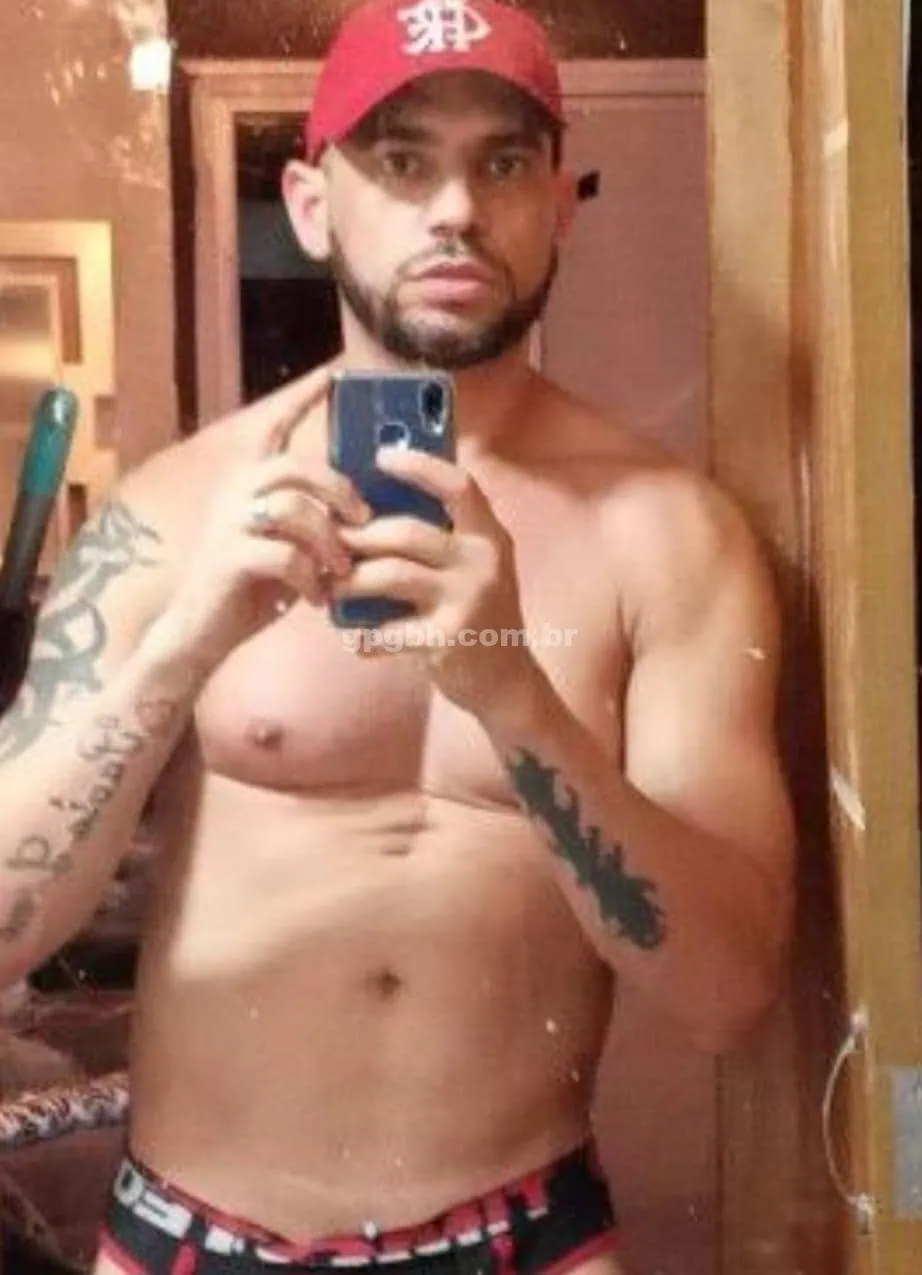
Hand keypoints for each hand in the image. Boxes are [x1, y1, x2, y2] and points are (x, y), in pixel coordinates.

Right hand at [157, 365, 369, 669]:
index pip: (274, 429)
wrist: (200, 635)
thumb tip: (363, 514)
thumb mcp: (290, 550)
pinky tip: (317, 598)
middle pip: (294, 466)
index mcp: (250, 486)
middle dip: (338, 490)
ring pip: (291, 507)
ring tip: (340, 569)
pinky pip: (283, 554)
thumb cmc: (250, 592)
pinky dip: (310, 577)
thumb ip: (314, 525)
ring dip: (328, 539)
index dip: (301, 399)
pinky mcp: (228, 560)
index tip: (332, 374)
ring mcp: (229, 525)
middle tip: (362, 519)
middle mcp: (235, 495)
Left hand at [331, 445, 538, 716]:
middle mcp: (483, 563)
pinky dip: (363, 636)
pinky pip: (389, 630)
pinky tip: (354, 639)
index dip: (419, 466)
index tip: (380, 456)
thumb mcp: (471, 570)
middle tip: (328, 542)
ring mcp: (467, 602)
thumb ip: (440, 539)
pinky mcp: (448, 641)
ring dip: (351, 581)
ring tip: (331, 588)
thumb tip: (373, 507)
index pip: (458, 486)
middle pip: (407, 532)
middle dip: (359, 536)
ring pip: (391, 575)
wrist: (507, 683)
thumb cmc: (475, 616)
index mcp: (489, 537)